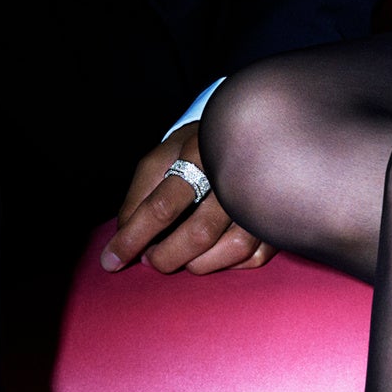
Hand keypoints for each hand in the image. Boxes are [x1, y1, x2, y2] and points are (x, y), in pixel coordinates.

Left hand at [100, 125, 270, 276]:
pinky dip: (228, 262)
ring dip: (196, 263)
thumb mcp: (163, 155)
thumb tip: (124, 238)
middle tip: (151, 257)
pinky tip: (214, 250)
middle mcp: (239, 174)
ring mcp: (264, 197)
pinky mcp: (280, 216)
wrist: (255, 128)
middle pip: (198, 233)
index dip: (133, 238)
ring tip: (180, 253)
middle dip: (165, 256)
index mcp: (203, 151)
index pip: (162, 206)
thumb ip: (139, 195)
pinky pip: (253, 257)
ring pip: (231, 250)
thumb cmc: (200, 145)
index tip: (111, 260)